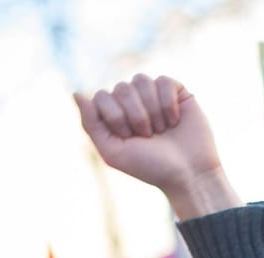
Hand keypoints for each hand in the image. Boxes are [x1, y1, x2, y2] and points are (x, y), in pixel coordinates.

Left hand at [75, 74, 237, 219]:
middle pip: (121, 87)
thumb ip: (91, 123)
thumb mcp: (113, 151)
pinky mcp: (175, 90)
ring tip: (161, 130)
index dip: (115, 116)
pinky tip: (175, 120)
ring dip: (151, 110)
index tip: (128, 137)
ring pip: (141, 80)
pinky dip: (167, 103)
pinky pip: (163, 80)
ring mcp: (153, 95)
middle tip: (148, 136)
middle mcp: (132, 103)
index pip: (101, 97)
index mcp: (113, 116)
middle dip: (134, 115)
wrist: (188, 172)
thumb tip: (75, 93)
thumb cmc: (149, 166)